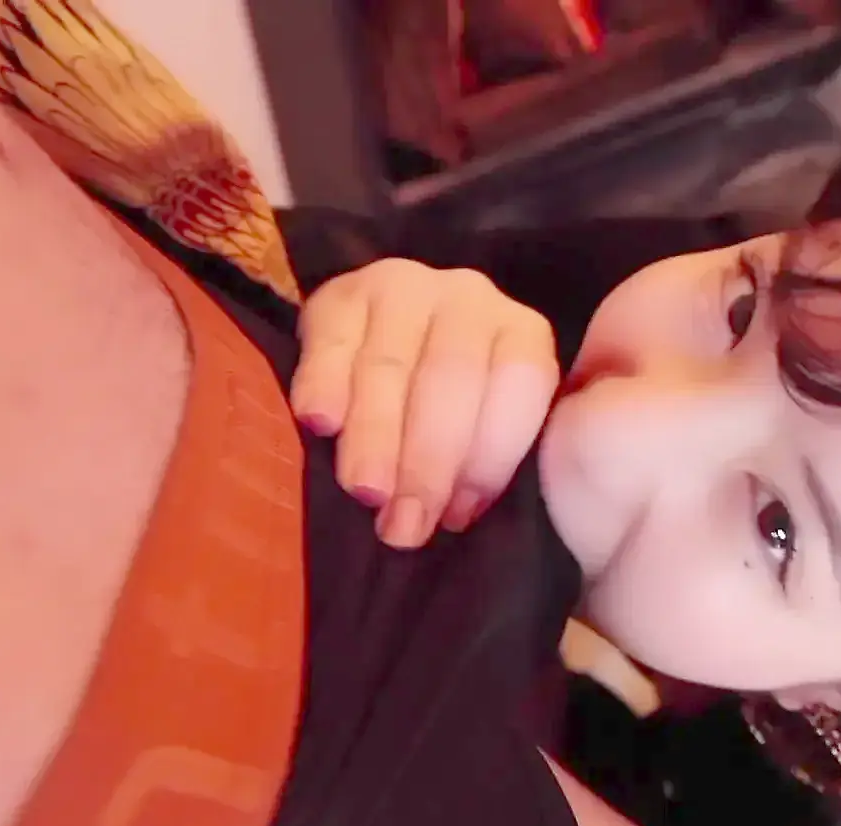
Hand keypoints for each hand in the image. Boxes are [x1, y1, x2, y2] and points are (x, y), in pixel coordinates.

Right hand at [291, 258, 560, 548]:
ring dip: (375, 433)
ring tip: (364, 490)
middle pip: (451, 377)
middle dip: (427, 458)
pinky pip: (332, 339)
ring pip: (389, 364)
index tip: (457, 517)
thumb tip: (451, 517)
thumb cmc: (449, 412)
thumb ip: (482, 463)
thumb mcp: (486, 430)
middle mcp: (470, 300)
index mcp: (521, 334)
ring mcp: (405, 288)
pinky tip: (318, 422)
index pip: (519, 384)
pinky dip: (325, 382)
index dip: (489, 456)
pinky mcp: (340, 292)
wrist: (388, 345)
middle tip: (403, 522)